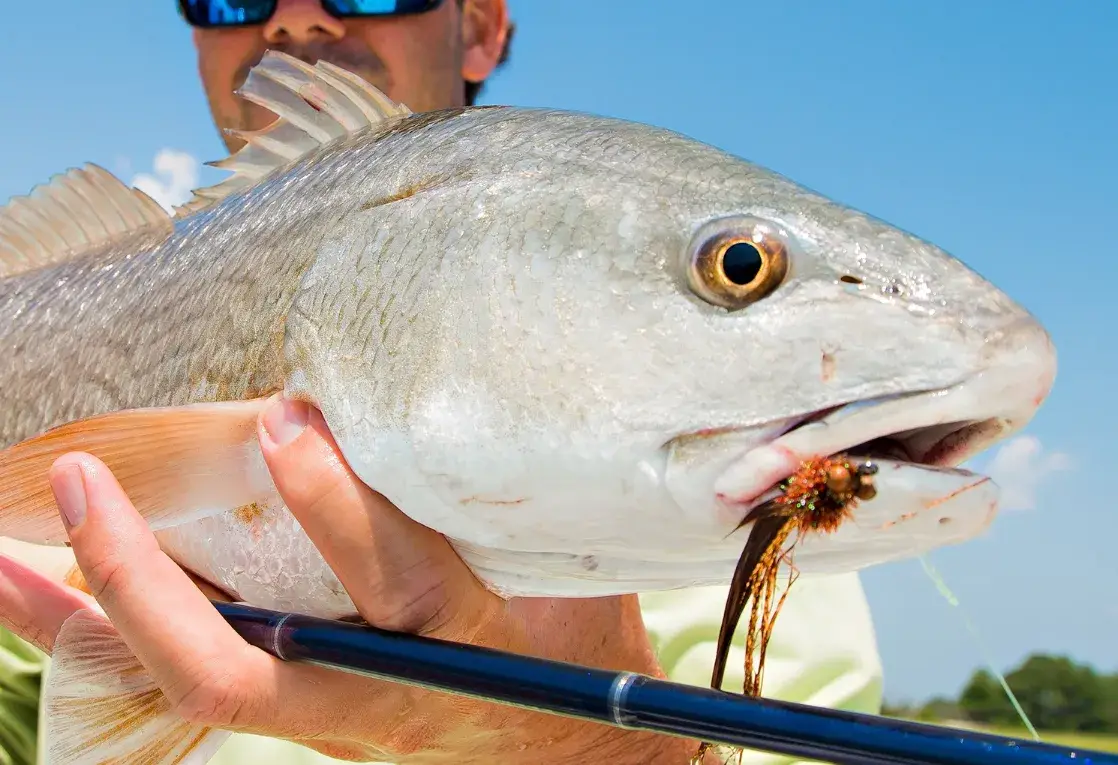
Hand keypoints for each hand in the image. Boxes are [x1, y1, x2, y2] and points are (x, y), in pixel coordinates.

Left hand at [0, 395, 716, 763]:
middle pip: (236, 668)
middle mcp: (376, 695)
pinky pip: (192, 676)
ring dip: (86, 619)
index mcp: (461, 650)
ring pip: (189, 679)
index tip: (286, 419)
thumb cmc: (578, 659)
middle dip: (145, 582)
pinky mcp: (306, 711)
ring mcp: (330, 715)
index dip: (338, 510)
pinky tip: (43, 595)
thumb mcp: (577, 584)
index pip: (398, 584)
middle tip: (83, 480)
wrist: (569, 759)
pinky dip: (107, 635)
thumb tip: (458, 418)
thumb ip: (515, 515)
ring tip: (4, 550)